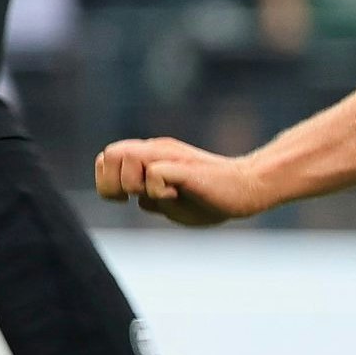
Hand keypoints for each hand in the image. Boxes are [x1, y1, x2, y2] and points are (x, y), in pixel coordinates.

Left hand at [96, 137, 270, 225]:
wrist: (248, 189)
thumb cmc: (213, 199)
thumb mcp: (174, 204)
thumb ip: (153, 198)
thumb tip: (137, 199)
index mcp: (152, 157)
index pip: (108, 159)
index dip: (107, 181)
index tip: (126, 199)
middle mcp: (157, 151)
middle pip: (110, 155)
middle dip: (113, 183)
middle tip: (135, 197)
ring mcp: (170, 156)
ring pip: (126, 158)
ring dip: (133, 184)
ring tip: (158, 195)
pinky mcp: (185, 168)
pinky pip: (155, 173)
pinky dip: (158, 190)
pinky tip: (176, 196)